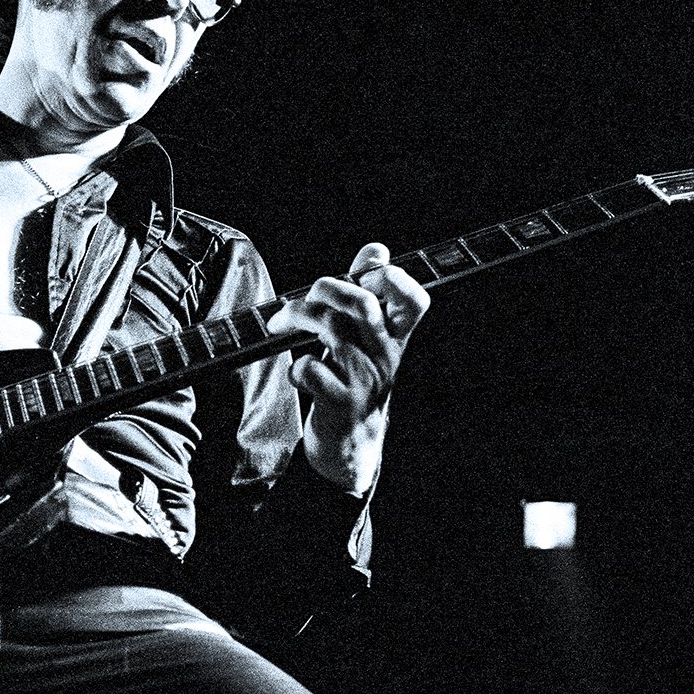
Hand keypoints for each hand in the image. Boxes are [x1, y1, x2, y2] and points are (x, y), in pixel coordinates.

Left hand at [266, 243, 428, 492]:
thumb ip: (369, 293)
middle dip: (323, 289)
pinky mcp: (339, 403)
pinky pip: (311, 370)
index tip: (360, 278)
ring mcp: (363, 380)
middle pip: (361, 303)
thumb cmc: (355, 379)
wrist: (352, 444)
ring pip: (330, 329)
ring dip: (295, 318)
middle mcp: (385, 356)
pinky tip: (295, 372)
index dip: (390, 278)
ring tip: (279, 325)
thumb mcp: (368, 338)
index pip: (414, 299)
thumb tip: (376, 249)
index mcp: (396, 337)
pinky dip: (295, 366)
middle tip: (302, 301)